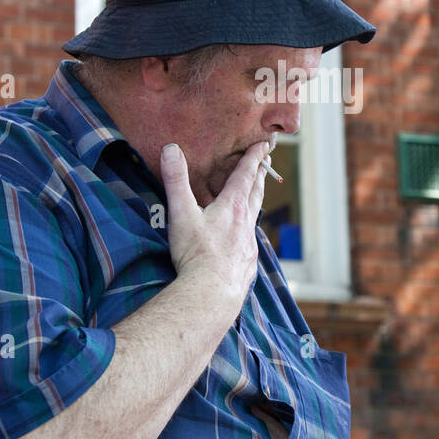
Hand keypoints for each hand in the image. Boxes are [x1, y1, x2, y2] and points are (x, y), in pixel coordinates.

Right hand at [159, 140, 268, 308]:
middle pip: (256, 193)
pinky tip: (245, 239)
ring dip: (257, 201)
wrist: (212, 293)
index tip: (263, 144)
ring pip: (255, 217)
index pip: (246, 175)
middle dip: (260, 175)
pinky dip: (249, 232)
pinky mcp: (247, 263)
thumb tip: (171, 149)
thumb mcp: (181, 213)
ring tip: (257, 194)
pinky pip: (250, 242)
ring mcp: (249, 244)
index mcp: (232, 207)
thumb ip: (176, 180)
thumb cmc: (196, 253)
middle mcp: (246, 223)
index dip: (253, 158)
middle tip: (266, 162)